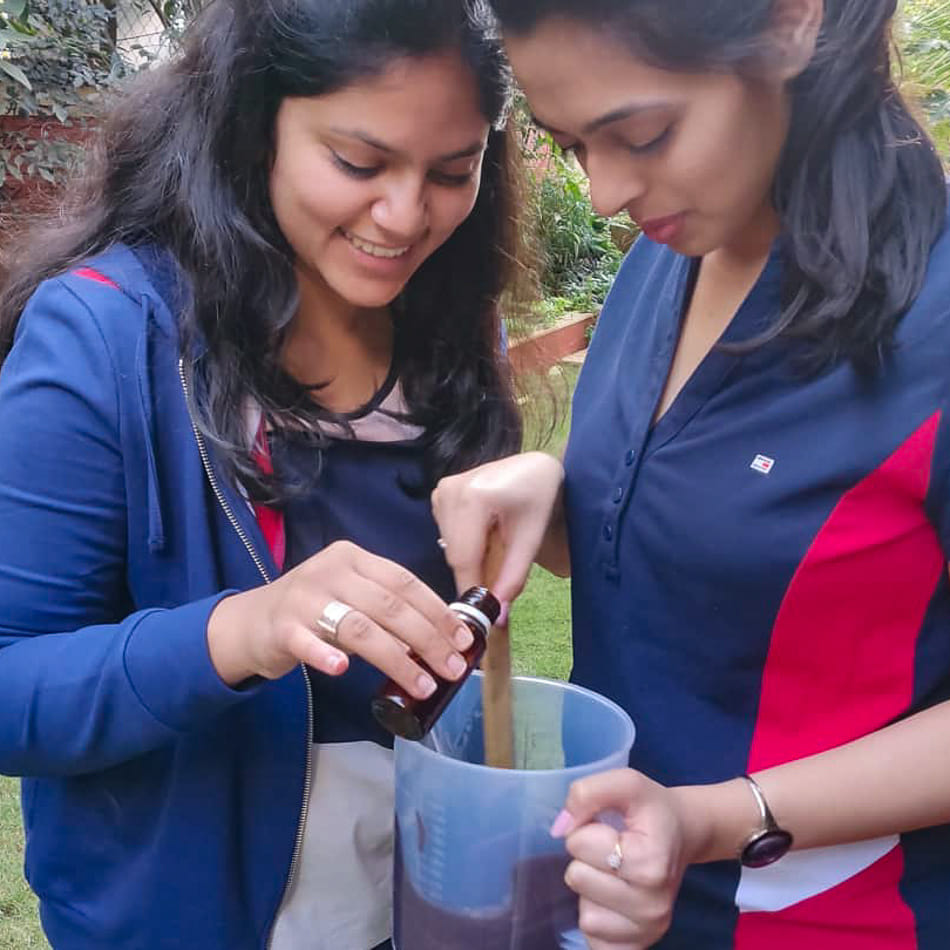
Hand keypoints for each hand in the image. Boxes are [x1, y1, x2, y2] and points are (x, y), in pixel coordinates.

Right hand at [206, 540, 472, 692]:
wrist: (252, 622)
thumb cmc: (314, 611)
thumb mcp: (352, 597)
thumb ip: (388, 609)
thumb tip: (443, 640)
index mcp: (355, 558)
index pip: (405, 583)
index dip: (438, 611)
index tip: (464, 640)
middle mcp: (331, 571)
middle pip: (389, 606)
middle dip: (428, 639)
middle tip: (453, 669)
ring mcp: (304, 597)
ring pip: (358, 627)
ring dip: (395, 659)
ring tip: (421, 684)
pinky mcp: (281, 626)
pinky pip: (306, 640)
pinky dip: (325, 654)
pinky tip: (342, 670)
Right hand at [430, 451, 565, 603]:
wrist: (533, 469)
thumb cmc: (539, 498)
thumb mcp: (531, 539)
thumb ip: (513, 577)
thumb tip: (498, 617)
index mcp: (474, 496)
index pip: (464, 557)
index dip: (471, 589)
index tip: (480, 619)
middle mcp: (450, 490)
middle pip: (454, 555)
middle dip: (473, 577)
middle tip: (494, 595)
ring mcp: (441, 491)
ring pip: (449, 549)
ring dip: (470, 561)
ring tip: (497, 553)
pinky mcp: (439, 494)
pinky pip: (447, 536)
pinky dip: (465, 546)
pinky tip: (485, 538)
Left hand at [551, 770, 704, 949]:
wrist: (682, 835)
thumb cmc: (651, 810)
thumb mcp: (625, 782)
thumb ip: (588, 792)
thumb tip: (561, 827)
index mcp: (651, 863)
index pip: (580, 845)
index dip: (587, 829)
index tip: (611, 828)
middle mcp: (654, 905)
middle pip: (577, 879)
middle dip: (585, 860)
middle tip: (611, 850)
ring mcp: (647, 931)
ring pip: (585, 915)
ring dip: (590, 891)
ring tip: (614, 875)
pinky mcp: (636, 948)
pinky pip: (593, 940)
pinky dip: (597, 918)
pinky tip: (613, 901)